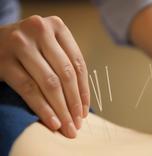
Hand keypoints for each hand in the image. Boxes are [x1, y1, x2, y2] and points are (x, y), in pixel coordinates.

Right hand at [0, 15, 89, 137]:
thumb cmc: (28, 47)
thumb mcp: (48, 45)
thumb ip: (64, 61)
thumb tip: (82, 100)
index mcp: (56, 26)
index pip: (77, 62)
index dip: (83, 89)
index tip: (84, 110)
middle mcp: (40, 29)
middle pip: (66, 74)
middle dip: (74, 103)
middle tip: (77, 124)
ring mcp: (20, 44)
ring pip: (49, 83)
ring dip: (61, 109)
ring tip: (68, 127)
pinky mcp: (3, 60)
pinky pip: (29, 89)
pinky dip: (43, 108)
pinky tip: (53, 122)